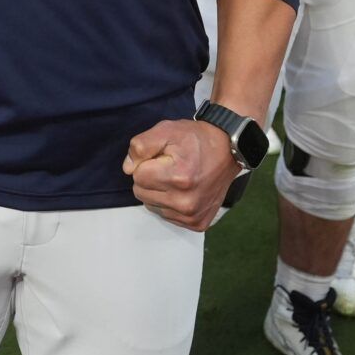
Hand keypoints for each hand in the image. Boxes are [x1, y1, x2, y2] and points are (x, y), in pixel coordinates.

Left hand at [122, 119, 238, 231]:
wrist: (227, 149)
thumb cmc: (195, 139)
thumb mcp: (166, 130)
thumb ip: (141, 146)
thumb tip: (128, 168)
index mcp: (178, 178)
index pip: (137, 176)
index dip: (145, 163)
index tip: (161, 157)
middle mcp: (186, 202)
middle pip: (141, 194)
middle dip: (149, 178)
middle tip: (168, 166)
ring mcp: (192, 215)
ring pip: (152, 206)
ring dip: (158, 192)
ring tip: (177, 178)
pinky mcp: (197, 223)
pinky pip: (167, 216)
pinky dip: (170, 203)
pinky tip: (183, 191)